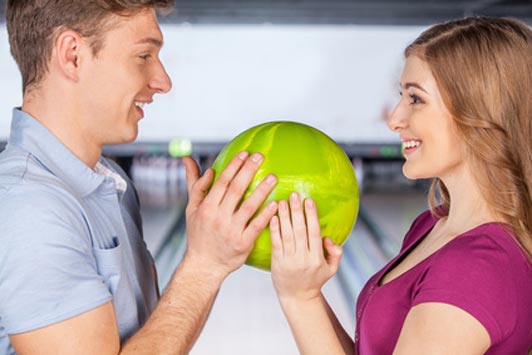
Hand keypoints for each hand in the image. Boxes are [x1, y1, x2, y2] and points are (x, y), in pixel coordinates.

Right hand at [182, 152, 277, 279]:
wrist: (204, 265)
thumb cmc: (199, 234)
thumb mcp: (192, 209)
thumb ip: (195, 184)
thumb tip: (189, 159)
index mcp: (207, 207)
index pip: (222, 182)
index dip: (234, 166)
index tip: (245, 153)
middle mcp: (218, 217)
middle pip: (236, 189)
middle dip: (249, 170)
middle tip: (261, 156)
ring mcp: (231, 231)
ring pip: (249, 206)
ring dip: (262, 190)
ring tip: (273, 176)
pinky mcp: (243, 243)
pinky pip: (256, 226)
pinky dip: (266, 215)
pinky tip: (275, 203)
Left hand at [270, 192, 341, 302]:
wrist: (297, 297)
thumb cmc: (315, 280)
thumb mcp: (331, 269)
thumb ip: (335, 253)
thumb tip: (328, 238)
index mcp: (317, 258)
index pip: (314, 232)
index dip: (311, 216)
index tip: (309, 200)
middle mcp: (303, 258)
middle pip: (300, 230)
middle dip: (297, 211)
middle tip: (294, 194)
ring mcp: (289, 260)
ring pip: (287, 235)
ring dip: (284, 217)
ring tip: (281, 201)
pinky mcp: (277, 262)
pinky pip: (275, 243)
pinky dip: (274, 229)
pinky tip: (272, 217)